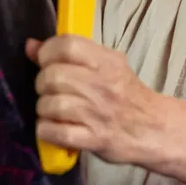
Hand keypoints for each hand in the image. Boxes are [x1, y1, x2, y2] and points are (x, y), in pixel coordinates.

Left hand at [25, 34, 160, 165]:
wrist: (154, 129)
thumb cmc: (125, 95)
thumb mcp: (105, 67)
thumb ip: (69, 55)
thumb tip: (31, 46)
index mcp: (107, 62)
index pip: (68, 45)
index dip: (47, 51)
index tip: (44, 61)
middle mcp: (103, 85)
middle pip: (54, 76)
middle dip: (42, 84)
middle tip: (49, 91)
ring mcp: (99, 114)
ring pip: (52, 105)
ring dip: (44, 109)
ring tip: (52, 111)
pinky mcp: (95, 139)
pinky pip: (57, 132)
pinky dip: (47, 131)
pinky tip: (53, 128)